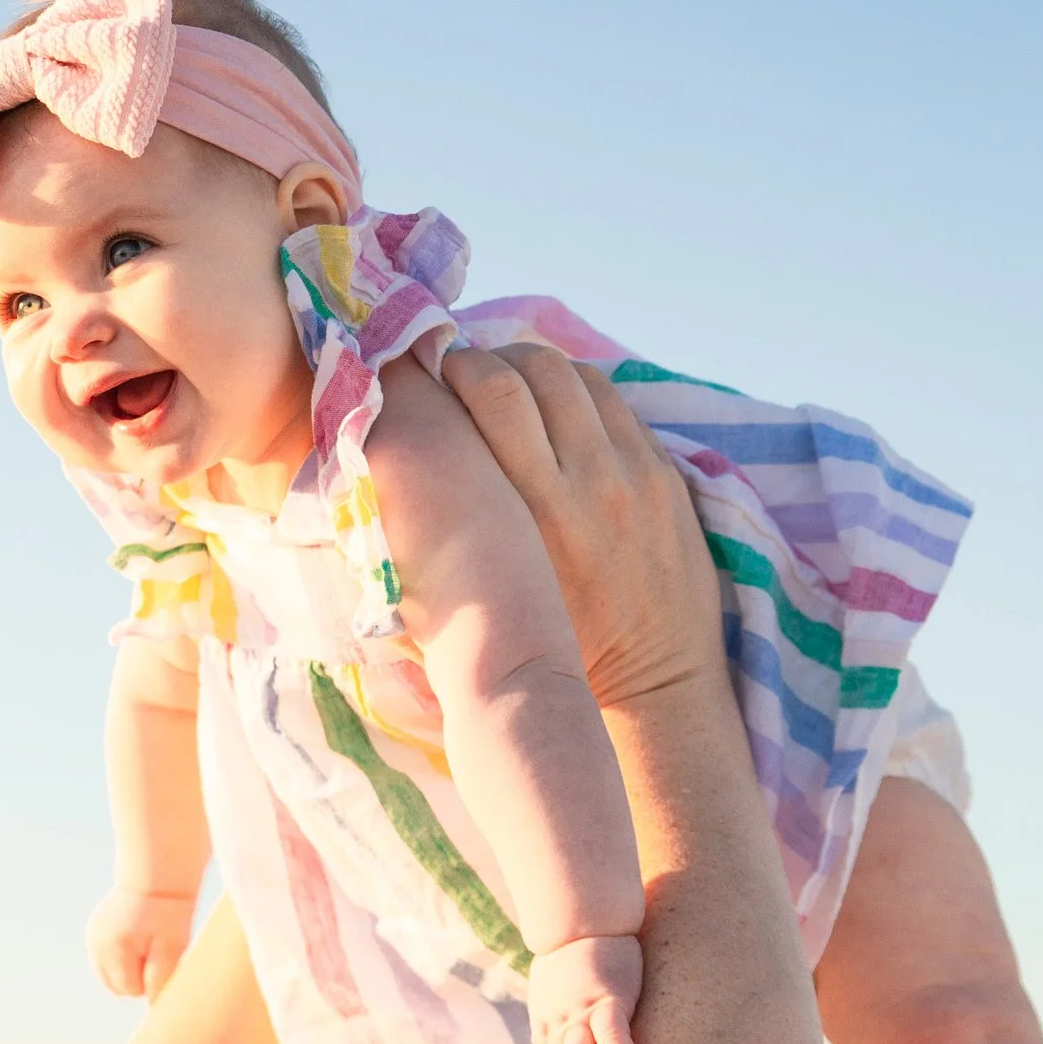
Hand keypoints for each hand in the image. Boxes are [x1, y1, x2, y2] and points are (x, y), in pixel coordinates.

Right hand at [87, 887, 199, 1001]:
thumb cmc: (170, 915)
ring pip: (109, 975)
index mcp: (116, 948)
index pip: (132, 990)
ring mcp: (92, 937)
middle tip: (154, 951)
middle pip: (117, 986)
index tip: (162, 957)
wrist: (156, 877)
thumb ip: (160, 980)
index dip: (151, 978)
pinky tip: (133, 938)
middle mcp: (97, 944)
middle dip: (137, 977)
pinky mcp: (93, 932)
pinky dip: (120, 956)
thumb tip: (151, 1008)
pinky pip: (106, 959)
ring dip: (127, 968)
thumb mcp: (173, 948)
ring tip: (143, 945)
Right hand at [440, 347, 720, 712]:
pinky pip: (615, 402)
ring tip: (505, 387)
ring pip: (576, 376)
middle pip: (531, 370)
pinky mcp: (665, 475)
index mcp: (533, 511)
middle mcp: (589, 481)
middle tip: (457, 374)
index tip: (423, 376)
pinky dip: (575, 393)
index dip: (451, 367)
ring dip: (531, 368)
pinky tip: (552, 412)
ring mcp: (635, 473)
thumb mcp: (484, 603)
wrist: (654, 685)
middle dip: (485, 359)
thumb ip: (439, 540)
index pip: (492, 392)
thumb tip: (377, 474)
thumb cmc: (551, 652)